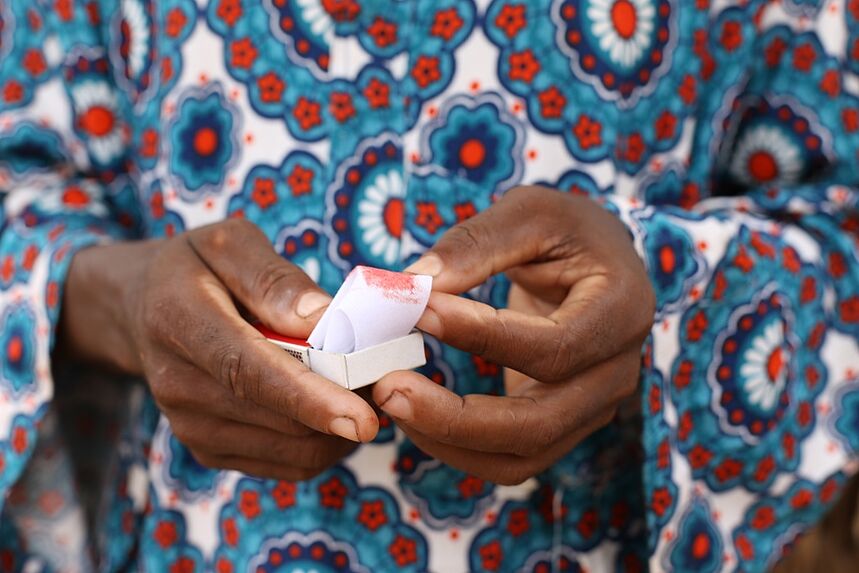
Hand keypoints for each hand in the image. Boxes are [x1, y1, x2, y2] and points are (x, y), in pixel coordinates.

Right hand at [62, 219, 378, 480]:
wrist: (142, 308)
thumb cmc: (197, 267)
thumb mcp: (229, 243)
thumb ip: (273, 278)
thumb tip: (323, 319)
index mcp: (178, 319)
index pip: (248, 369)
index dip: (308, 397)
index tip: (362, 416)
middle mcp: (177, 383)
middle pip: (275, 416)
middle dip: (343, 408)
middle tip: (390, 381)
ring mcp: (190, 424)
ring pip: (288, 449)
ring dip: (339, 429)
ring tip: (367, 390)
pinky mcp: (208, 449)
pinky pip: (285, 464)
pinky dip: (324, 444)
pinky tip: (337, 411)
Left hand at [372, 186, 654, 484]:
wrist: (595, 261)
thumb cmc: (564, 229)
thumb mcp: (530, 212)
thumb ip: (476, 244)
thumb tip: (413, 284)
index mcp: (622, 311)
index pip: (554, 347)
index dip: (482, 336)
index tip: (418, 311)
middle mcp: (617, 372)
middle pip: (539, 422)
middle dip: (456, 416)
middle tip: (387, 387)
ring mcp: (592, 406)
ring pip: (523, 455)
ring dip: (449, 440)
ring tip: (390, 401)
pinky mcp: (562, 422)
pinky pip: (511, 457)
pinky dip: (458, 447)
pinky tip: (415, 414)